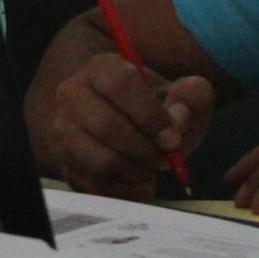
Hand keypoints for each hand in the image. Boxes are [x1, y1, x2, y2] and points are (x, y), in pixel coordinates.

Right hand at [36, 53, 215, 198]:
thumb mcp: (182, 98)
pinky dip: (127, 189)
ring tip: (152, 167)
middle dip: (146, 148)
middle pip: (106, 125)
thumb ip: (194, 96)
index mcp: (101, 68)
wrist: (121, 130)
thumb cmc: (154, 112)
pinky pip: (99, 186)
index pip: (118, 84)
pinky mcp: (67, 165)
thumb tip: (181, 112)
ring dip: (137, 170)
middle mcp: (72, 95)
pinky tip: (139, 178)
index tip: (173, 138)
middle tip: (167, 159)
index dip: (149, 114)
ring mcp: (64, 132)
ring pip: (101, 159)